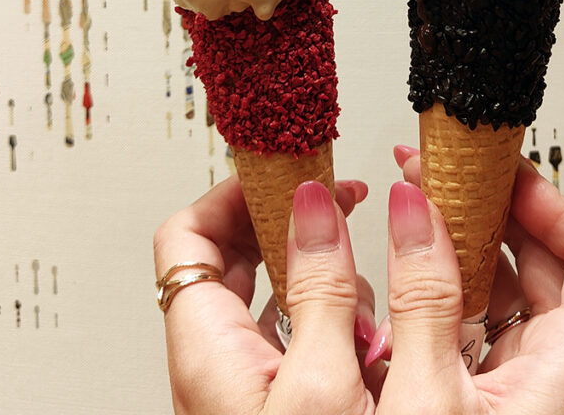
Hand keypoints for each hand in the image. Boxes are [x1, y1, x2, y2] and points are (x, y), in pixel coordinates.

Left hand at [154, 174, 376, 414]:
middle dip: (293, 224)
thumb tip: (318, 203)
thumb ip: (326, 289)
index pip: (187, 234)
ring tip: (368, 290)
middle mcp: (218, 365)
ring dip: (328, 280)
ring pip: (278, 296)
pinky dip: (339, 321)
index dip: (235, 192)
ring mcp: (249, 384)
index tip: (286, 171)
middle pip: (236, 258)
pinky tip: (376, 336)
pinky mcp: (282, 402)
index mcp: (207, 353)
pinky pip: (303, 337)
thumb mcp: (324, 385)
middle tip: (336, 202)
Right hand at [372, 150, 563, 414]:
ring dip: (464, 241)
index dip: (552, 199)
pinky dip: (452, 284)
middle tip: (435, 176)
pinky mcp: (504, 392)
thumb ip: (421, 297)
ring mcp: (537, 380)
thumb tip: (410, 207)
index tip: (492, 174)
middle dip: (489, 206)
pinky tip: (411, 271)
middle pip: (554, 253)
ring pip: (517, 282)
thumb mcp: (429, 399)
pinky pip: (490, 315)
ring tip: (415, 210)